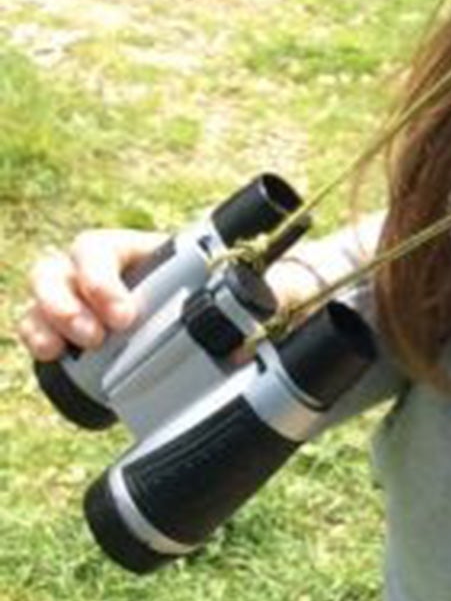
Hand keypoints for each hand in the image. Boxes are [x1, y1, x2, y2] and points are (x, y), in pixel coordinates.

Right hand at [16, 231, 320, 362]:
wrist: (222, 327)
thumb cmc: (235, 296)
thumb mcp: (249, 293)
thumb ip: (264, 296)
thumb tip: (263, 325)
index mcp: (144, 252)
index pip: (105, 247)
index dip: (103, 276)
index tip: (125, 316)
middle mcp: (108, 269)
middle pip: (67, 263)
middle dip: (72, 298)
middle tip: (101, 335)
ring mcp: (84, 296)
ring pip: (47, 287)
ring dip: (51, 315)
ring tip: (75, 347)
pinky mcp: (73, 328)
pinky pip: (37, 322)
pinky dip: (35, 334)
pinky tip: (49, 353)